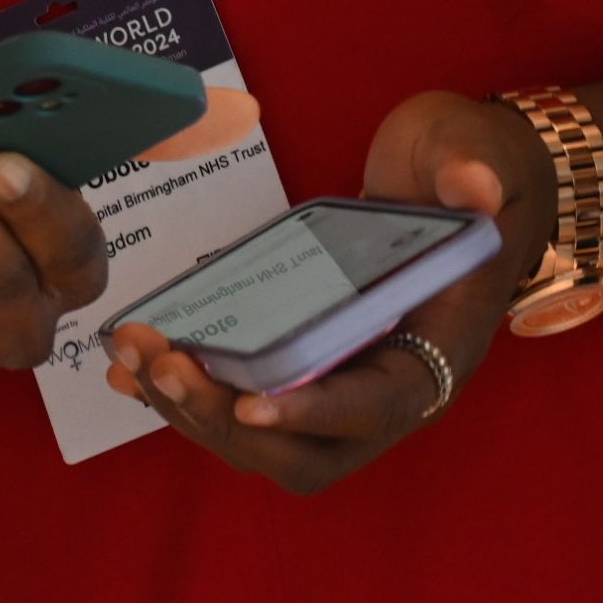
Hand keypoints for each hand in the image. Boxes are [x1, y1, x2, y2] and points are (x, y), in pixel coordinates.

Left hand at [106, 90, 544, 493]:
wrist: (445, 172)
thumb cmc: (461, 163)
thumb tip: (474, 186)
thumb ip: (472, 168)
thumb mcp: (472, 151)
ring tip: (133, 353)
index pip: (380, 406)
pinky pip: (240, 402)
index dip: (316, 413)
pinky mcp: (300, 363)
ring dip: (194, 408)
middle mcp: (389, 384)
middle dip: (230, 421)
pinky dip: (185, 394)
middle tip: (166, 367)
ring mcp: (341, 380)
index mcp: (439, 347)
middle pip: (308, 451)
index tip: (250, 404)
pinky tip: (129, 368)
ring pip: (263, 436)